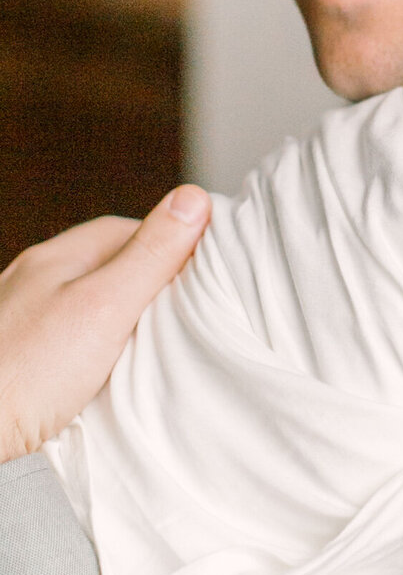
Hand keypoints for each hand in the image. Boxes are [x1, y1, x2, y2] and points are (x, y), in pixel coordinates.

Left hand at [0, 186, 210, 460]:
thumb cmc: (26, 376)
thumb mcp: (104, 307)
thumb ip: (150, 256)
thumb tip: (193, 199)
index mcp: (55, 258)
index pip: (128, 230)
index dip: (173, 244)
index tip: (210, 270)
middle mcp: (34, 282)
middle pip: (108, 266)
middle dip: (151, 283)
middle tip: (191, 312)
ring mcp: (23, 322)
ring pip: (88, 306)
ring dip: (123, 320)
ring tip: (156, 346)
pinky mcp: (20, 363)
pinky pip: (70, 343)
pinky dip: (96, 352)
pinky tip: (108, 375)